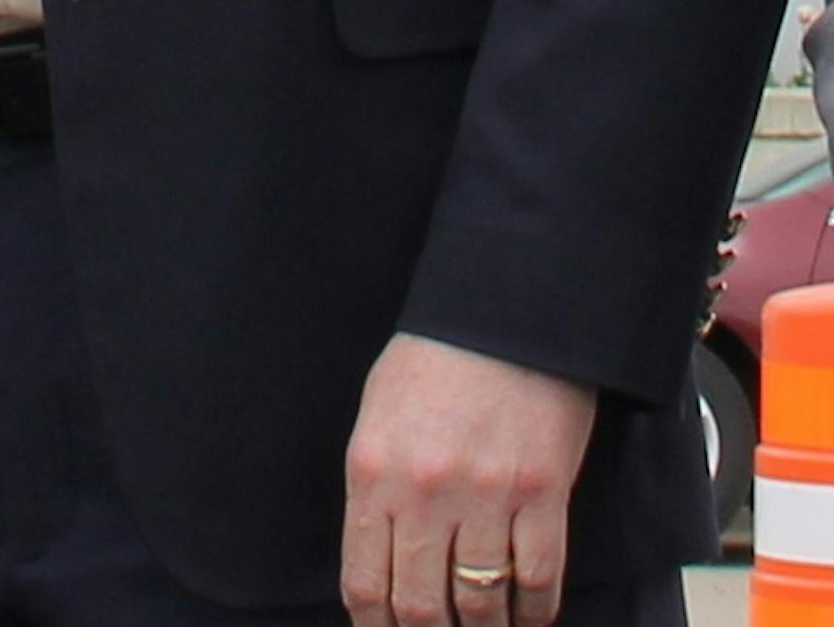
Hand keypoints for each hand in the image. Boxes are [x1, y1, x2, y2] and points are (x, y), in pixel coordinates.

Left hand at [342, 334, 595, 626]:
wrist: (502, 311)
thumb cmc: (434, 360)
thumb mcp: (378, 416)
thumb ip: (377, 488)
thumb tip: (382, 561)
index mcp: (373, 472)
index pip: (365, 582)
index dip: (376, 626)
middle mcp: (424, 493)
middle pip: (422, 608)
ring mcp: (485, 497)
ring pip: (481, 605)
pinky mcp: (540, 495)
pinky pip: (537, 582)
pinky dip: (532, 614)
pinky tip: (527, 618)